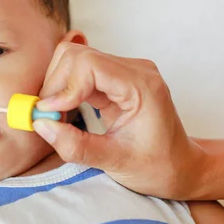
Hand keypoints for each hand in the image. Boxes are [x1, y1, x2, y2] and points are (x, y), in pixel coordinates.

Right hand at [34, 42, 210, 199]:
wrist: (181, 167)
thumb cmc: (159, 167)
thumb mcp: (116, 162)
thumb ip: (77, 146)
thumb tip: (43, 125)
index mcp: (143, 86)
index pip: (90, 64)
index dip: (64, 86)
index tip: (48, 114)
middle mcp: (135, 70)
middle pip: (78, 55)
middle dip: (56, 85)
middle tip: (47, 117)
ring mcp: (125, 71)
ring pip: (75, 59)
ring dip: (58, 86)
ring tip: (57, 117)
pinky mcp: (115, 78)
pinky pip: (81, 71)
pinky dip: (66, 89)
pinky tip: (65, 113)